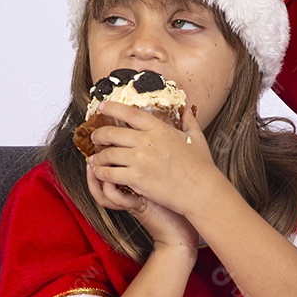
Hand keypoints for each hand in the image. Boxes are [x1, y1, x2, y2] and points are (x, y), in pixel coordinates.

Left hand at [86, 101, 220, 217]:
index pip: (128, 112)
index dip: (111, 108)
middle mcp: (145, 141)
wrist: (201, 189)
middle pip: (111, 133)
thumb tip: (186, 109)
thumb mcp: (196, 137)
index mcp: (158, 128)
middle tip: (95, 138)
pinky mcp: (136, 178)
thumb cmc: (201, 165)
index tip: (102, 107)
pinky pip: (110, 173)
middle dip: (99, 135)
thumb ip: (188, 120)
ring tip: (95, 159)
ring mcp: (139, 159)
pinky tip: (100, 173)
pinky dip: (101, 173)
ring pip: (107, 154)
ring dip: (98, 157)